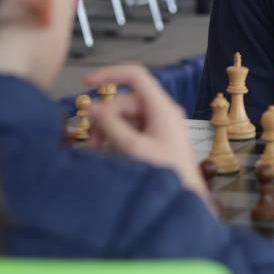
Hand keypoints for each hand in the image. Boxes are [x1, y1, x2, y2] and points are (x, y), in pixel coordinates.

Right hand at [83, 64, 212, 209]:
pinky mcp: (155, 137)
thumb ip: (111, 127)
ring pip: (125, 116)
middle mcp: (162, 112)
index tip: (86, 83)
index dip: (110, 74)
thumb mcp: (133, 149)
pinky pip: (130, 128)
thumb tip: (90, 107)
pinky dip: (118, 138)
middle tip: (94, 144)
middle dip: (105, 118)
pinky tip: (112, 154)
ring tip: (101, 152)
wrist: (186, 199)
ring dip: (109, 130)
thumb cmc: (166, 174)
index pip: (135, 76)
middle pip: (124, 101)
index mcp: (162, 108)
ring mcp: (159, 124)